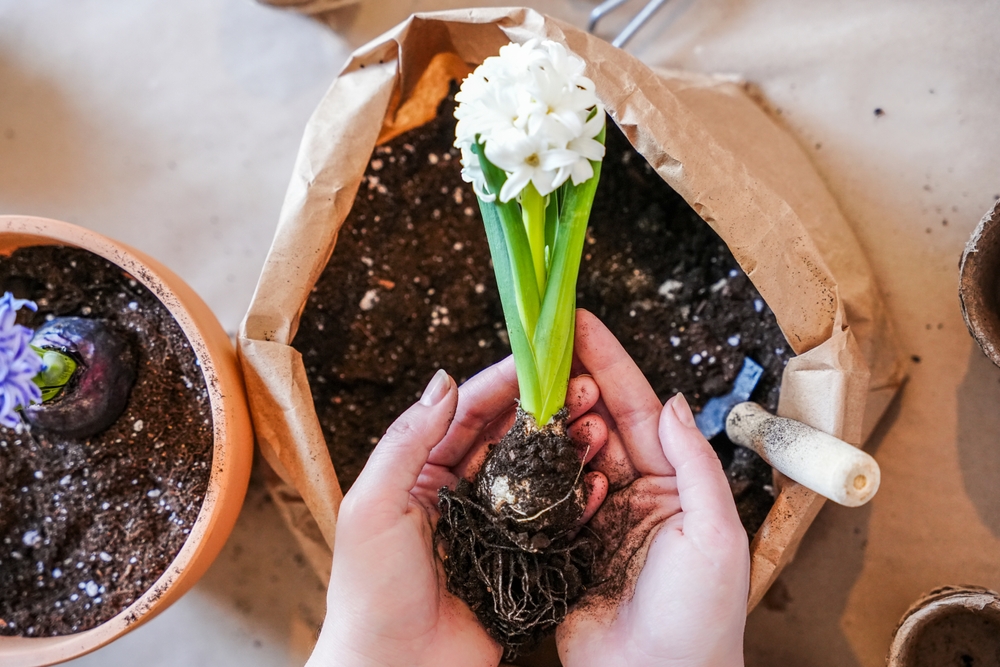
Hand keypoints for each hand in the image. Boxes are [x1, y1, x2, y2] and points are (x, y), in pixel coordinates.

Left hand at [308, 354, 607, 666]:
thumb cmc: (371, 593)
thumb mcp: (373, 506)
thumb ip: (407, 441)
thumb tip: (442, 381)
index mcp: (421, 474)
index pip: (466, 414)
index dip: (501, 382)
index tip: (537, 356)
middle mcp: (461, 494)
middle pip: (507, 438)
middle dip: (541, 409)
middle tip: (578, 383)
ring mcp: (493, 527)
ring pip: (534, 475)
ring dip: (563, 447)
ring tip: (595, 421)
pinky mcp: (519, 562)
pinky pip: (551, 522)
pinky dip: (574, 499)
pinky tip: (597, 479)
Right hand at [556, 310, 749, 666]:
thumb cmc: (700, 617)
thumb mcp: (715, 533)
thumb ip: (695, 463)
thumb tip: (673, 402)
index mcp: (674, 485)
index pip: (639, 410)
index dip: (609, 365)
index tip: (580, 325)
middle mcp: (633, 494)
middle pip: (597, 424)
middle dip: (571, 384)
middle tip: (543, 351)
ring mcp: (594, 518)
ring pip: (566, 454)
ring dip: (550, 423)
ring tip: (529, 390)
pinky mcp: (561, 546)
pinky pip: (544, 497)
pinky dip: (534, 470)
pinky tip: (519, 443)